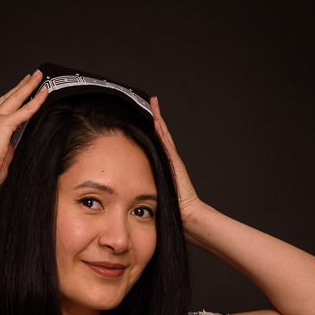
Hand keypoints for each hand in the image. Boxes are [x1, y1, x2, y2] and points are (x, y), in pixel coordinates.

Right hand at [0, 70, 47, 192]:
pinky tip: (44, 93)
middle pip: (8, 97)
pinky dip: (36, 101)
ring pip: (16, 97)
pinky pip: (25, 110)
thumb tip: (12, 147)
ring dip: (28, 86)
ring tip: (38, 77)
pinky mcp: (4, 123)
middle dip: (20, 86)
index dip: (11, 101)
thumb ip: (7, 151)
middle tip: (31, 77)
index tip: (18, 94)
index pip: (1, 110)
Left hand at [150, 96, 200, 227]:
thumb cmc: (172, 209)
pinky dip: (161, 130)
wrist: (187, 213)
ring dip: (158, 118)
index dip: (151, 129)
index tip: (145, 116)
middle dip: (156, 117)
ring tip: (153, 103)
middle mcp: (169, 159)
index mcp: (164, 166)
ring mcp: (173, 159)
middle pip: (161, 134)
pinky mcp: (174, 161)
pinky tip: (155, 119)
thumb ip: (145, 189)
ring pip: (163, 134)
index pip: (156, 143)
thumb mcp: (154, 194)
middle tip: (151, 101)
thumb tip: (127, 191)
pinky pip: (165, 142)